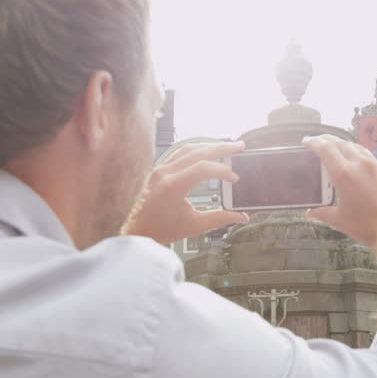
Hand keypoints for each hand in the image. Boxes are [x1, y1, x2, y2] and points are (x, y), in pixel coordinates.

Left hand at [122, 141, 248, 243]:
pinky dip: (194, 150)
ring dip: (208, 146)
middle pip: (198, 152)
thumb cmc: (159, 230)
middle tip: (238, 146)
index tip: (234, 179)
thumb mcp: (193, 226)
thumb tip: (241, 217)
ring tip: (225, 146)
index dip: (222, 171)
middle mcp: (165, 173)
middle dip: (221, 147)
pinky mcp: (158, 170)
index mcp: (173, 186)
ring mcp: (160, 169)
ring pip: (187, 149)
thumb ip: (220, 218)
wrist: (135, 231)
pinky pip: (178, 153)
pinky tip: (205, 151)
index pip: (203, 168)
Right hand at [303, 135, 376, 250]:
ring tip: (335, 146)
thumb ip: (322, 213)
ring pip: (356, 147)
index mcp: (344, 175)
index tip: (307, 141)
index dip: (314, 142)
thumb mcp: (340, 220)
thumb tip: (311, 213)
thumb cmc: (369, 227)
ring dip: (343, 144)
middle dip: (326, 140)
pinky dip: (358, 152)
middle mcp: (360, 165)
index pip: (325, 149)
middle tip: (318, 140)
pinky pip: (369, 155)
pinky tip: (356, 159)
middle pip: (340, 143)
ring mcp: (376, 166)